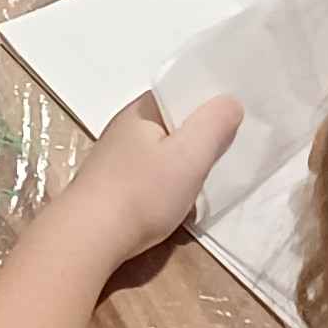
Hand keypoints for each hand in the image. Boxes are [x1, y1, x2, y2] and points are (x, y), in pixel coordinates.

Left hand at [44, 93, 242, 270]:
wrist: (90, 237)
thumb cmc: (142, 192)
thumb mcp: (188, 156)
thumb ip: (212, 126)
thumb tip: (229, 101)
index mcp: (141, 110)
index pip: (180, 91)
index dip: (208, 98)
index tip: (237, 113)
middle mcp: (126, 127)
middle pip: (173, 121)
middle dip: (200, 133)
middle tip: (232, 147)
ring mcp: (117, 157)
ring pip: (163, 150)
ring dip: (186, 161)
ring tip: (211, 175)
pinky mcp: (115, 185)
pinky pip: (152, 173)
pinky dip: (170, 181)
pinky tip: (182, 199)